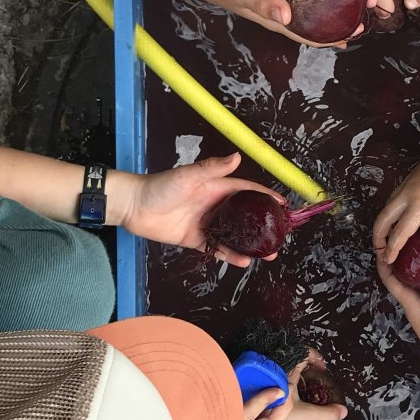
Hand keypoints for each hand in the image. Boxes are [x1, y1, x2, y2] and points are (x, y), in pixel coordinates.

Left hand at [121, 154, 285, 267]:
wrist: (134, 207)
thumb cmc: (160, 187)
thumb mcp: (188, 176)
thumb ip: (212, 168)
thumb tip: (237, 157)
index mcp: (216, 187)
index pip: (247, 191)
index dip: (266, 196)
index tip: (284, 204)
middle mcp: (215, 205)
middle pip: (245, 216)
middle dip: (264, 225)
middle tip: (280, 236)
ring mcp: (206, 223)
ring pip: (234, 235)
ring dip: (251, 244)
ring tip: (268, 254)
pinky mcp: (196, 239)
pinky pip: (217, 248)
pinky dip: (230, 255)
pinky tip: (244, 262)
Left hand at [238, 351, 346, 419]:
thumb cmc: (279, 419)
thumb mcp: (308, 416)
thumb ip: (328, 413)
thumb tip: (343, 411)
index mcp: (286, 373)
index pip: (301, 353)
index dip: (314, 356)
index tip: (322, 368)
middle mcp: (274, 374)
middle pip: (291, 364)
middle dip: (304, 370)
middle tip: (314, 379)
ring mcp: (264, 383)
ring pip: (282, 377)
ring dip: (293, 383)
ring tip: (303, 394)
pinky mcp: (258, 393)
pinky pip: (273, 386)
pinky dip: (283, 391)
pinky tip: (289, 406)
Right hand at [372, 144, 419, 262]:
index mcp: (419, 204)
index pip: (401, 231)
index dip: (393, 248)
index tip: (387, 259)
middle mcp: (407, 193)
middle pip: (384, 218)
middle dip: (378, 235)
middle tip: (379, 249)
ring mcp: (406, 183)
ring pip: (387, 206)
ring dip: (383, 222)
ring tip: (386, 235)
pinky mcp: (410, 177)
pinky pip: (394, 197)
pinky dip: (391, 210)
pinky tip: (398, 217)